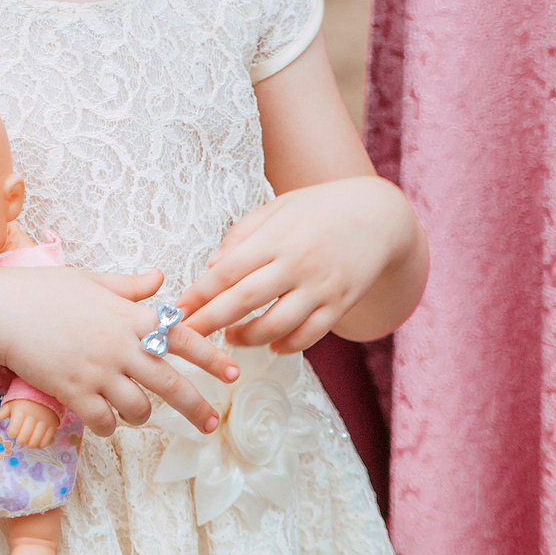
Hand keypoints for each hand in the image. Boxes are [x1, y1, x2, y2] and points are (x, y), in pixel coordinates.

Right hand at [0, 267, 236, 439]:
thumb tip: (159, 278)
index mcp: (130, 316)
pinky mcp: (75, 393)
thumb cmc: (44, 291)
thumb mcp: (92, 280)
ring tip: (139, 413)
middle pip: (171, 384)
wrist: (0, 312)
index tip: (234, 374)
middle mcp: (121, 346)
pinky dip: (109, 425)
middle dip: (197, 408)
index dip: (212, 357)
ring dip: (143, 415)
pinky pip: (105, 421)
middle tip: (210, 423)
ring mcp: (99, 372)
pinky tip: (106, 420)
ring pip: (139, 409)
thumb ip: (129, 286)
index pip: (183, 337)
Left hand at [0, 398, 60, 448]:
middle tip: (20, 439)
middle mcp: (32, 417)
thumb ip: (3, 411)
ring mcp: (44, 421)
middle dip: (20, 441)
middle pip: (23, 438)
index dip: (11, 434)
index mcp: (20, 411)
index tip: (12, 432)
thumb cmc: (25, 400)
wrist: (46, 393)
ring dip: (30, 444)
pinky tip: (38, 440)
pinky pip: (46, 440)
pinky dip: (41, 443)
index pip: (13, 431)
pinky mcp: (52, 425)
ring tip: (29, 441)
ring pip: (35, 441)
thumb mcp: (12, 403)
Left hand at [178, 177, 418, 354]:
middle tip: (186, 338)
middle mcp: (297, 263)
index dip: (199, 294)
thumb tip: (212, 267)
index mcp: (276, 237)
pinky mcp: (340, 303)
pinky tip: (272, 345)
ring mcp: (320, 286)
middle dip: (210, 323)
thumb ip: (242, 235)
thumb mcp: (278, 209)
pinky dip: (286, 346)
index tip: (176, 310)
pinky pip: (309, 335)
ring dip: (247, 338)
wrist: (379, 216)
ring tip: (232, 338)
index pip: (227, 271)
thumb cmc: (319, 209)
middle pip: (244, 301)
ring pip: (275, 325)